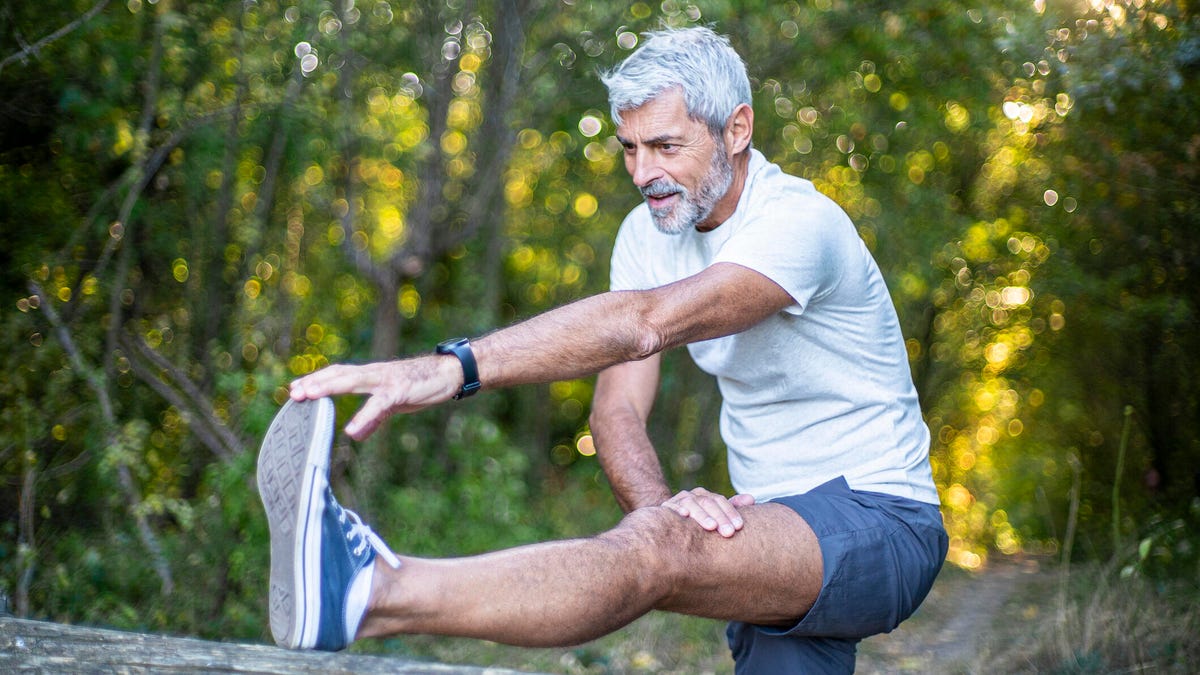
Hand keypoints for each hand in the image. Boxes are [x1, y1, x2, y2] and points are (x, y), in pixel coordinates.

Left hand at [289, 357, 457, 439]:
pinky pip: (378, 405)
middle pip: (338, 374)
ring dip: (328, 387)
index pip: (338, 374)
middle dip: (315, 382)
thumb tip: (355, 433)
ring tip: (309, 396)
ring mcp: (386, 381)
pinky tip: (351, 430)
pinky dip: (364, 417)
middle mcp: (374, 374)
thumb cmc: (422, 386)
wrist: (450, 373)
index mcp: (371, 376)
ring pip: (352, 381)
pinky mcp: (400, 391)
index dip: (317, 380)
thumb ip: (373, 418)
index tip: (295, 388)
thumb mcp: (394, 404)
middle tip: (293, 392)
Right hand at [662, 487, 754, 537]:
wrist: (668, 522)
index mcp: (707, 497)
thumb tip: (751, 499)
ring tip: (711, 526)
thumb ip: (732, 507)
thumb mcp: (715, 515)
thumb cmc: (698, 521)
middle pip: (708, 503)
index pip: (721, 501)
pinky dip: (677, 510)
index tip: (738, 527)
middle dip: (720, 517)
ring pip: (692, 503)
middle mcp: (694, 496)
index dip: (731, 513)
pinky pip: (671, 507)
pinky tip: (684, 515)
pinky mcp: (665, 507)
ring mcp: (679, 500)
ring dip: (702, 515)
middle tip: (728, 532)